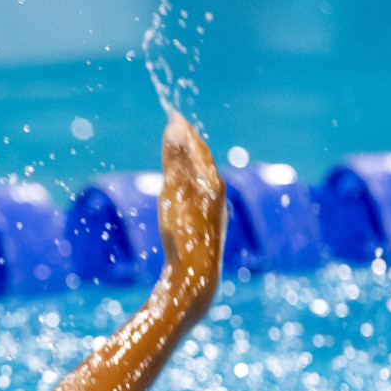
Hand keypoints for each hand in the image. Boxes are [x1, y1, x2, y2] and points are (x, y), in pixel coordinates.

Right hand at [158, 111, 226, 282]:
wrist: (196, 275)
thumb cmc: (183, 233)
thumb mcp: (172, 192)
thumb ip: (173, 159)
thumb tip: (175, 126)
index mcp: (211, 182)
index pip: (198, 148)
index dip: (185, 131)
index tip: (173, 115)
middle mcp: (218, 194)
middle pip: (204, 162)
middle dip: (190, 144)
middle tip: (178, 130)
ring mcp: (215, 211)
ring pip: (204, 180)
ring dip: (191, 164)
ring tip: (181, 156)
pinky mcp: (208, 227)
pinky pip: (201, 195)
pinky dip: (192, 183)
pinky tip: (187, 193)